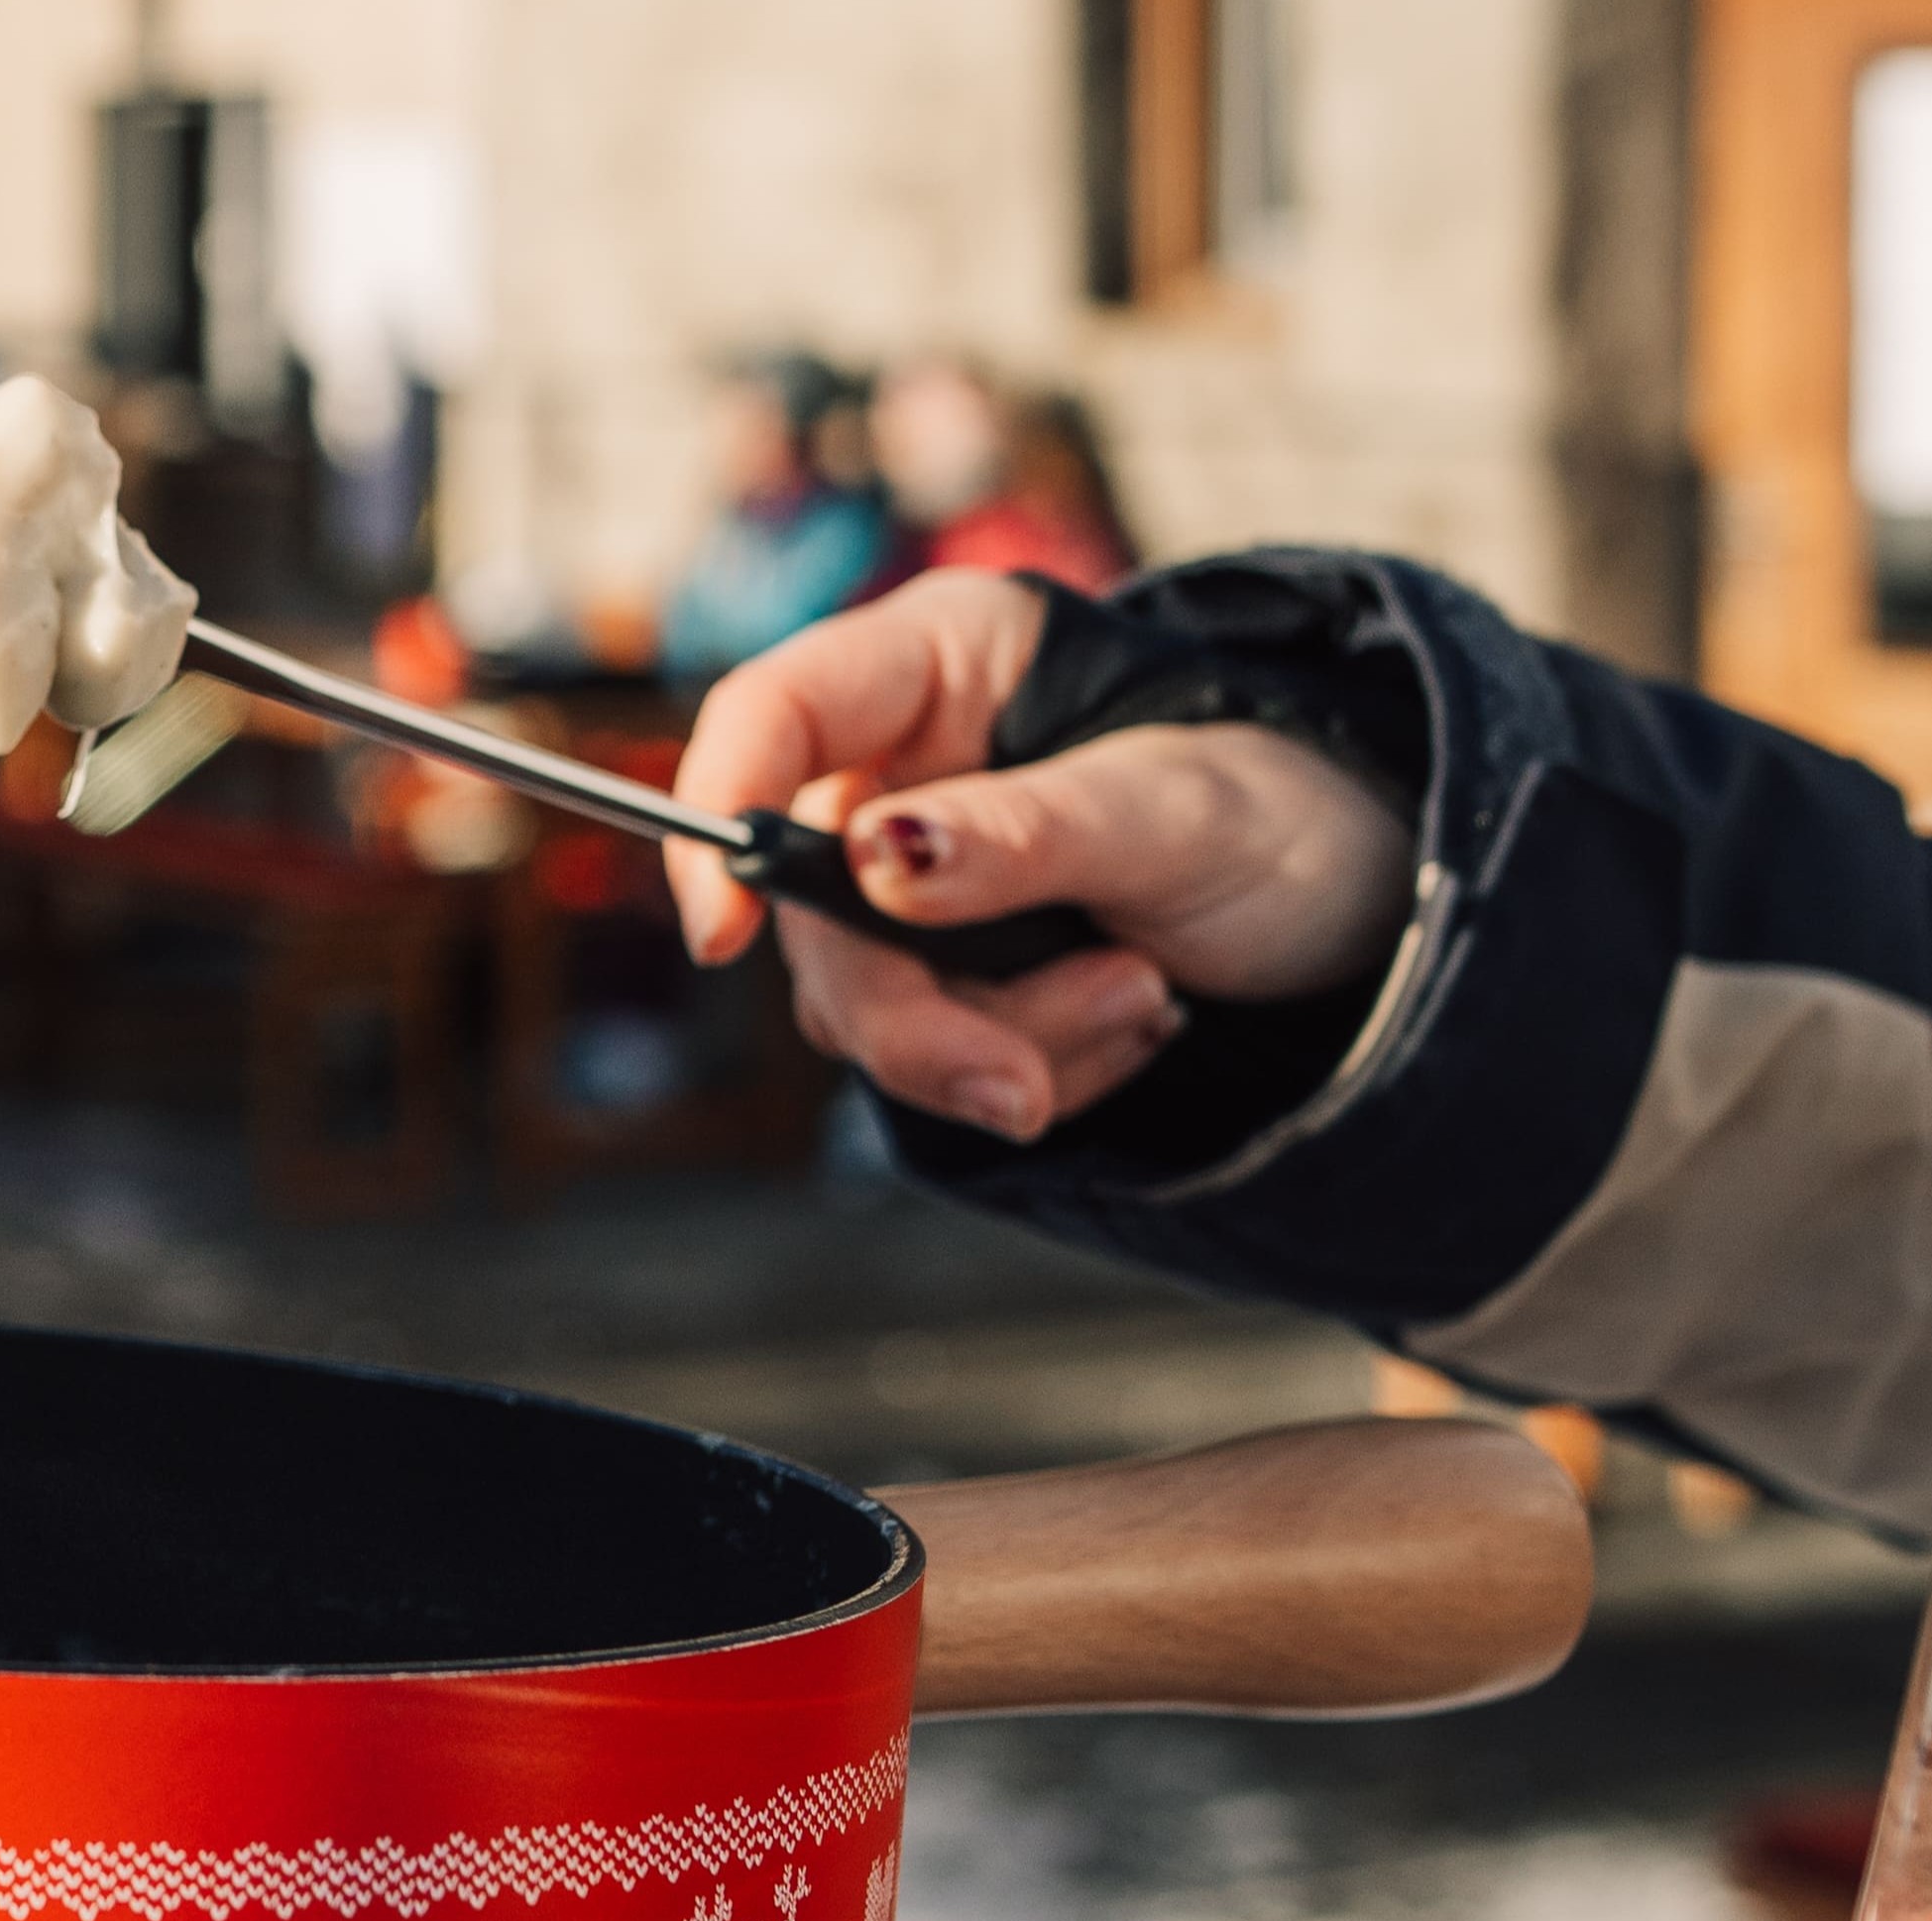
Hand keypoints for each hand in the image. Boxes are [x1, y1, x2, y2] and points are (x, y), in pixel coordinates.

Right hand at [665, 569, 1414, 1141]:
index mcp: (940, 664)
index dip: (721, 812)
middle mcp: (901, 769)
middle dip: (919, 1022)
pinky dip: (1035, 1067)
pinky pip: (932, 1056)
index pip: (771, 713)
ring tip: (1146, 1000)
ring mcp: (914, 880)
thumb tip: (876, 861)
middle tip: (1021, 1089)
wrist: (1366, 899)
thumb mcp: (1175, 810)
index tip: (724, 937)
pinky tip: (1132, 1021)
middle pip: (814, 915)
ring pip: (868, 1005)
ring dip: (1008, 1045)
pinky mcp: (947, 974)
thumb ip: (1024, 836)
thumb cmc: (1284, 807)